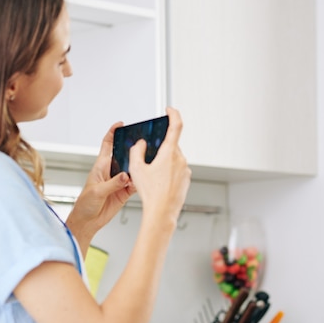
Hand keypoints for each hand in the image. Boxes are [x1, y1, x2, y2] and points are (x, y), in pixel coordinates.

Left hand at [66, 123, 136, 249]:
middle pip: (125, 155)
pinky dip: (140, 182)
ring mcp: (119, 181)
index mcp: (101, 166)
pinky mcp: (125, 191)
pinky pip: (136, 183)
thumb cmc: (84, 204)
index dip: (113, 133)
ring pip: (133, 169)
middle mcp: (112, 171)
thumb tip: (126, 176)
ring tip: (145, 165)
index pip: (107, 145)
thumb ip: (113, 183)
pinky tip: (143, 182)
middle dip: (133, 149)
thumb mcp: (97, 191)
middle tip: (142, 145)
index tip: (121, 125)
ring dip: (139, 167)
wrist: (88, 222)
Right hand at [128, 107, 190, 223]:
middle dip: (159, 150)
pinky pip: (177, 170)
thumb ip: (137, 151)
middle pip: (170, 146)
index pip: (176, 126)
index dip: (173, 114)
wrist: (162, 212)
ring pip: (173, 159)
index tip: (169, 110)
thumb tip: (141, 143)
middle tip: (147, 162)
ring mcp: (185, 170)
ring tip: (152, 178)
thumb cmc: (151, 193)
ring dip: (163, 163)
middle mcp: (181, 159)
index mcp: (170, 153)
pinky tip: (159, 184)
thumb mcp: (136, 169)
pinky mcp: (186, 179)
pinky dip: (168, 173)